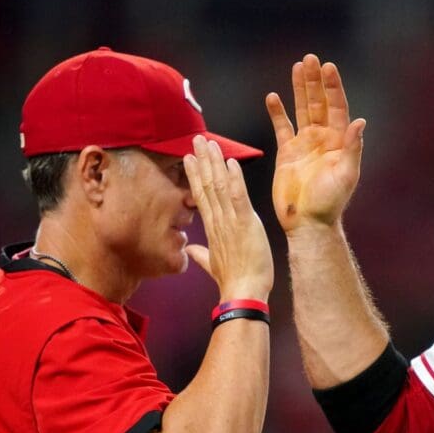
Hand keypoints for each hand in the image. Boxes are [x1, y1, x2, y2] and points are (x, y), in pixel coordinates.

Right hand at [183, 136, 273, 301]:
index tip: (190, 158)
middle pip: (206, 185)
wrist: (243, 293)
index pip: (200, 196)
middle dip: (202, 161)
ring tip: (210, 144)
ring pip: (219, 186)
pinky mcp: (244, 223)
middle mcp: (217, 220)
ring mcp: (229, 221)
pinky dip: (235, 179)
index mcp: (212, 228)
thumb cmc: (233, 280)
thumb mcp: (213, 264)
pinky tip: (231, 162)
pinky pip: (238, 196)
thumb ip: (201, 254)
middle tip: (197, 140)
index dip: (195, 175)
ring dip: (215, 163)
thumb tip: (189, 251)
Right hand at [266, 54, 366, 232]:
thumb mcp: (346, 175)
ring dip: (299, 89)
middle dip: (315, 81)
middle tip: (311, 58)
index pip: (337, 107)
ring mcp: (305, 144)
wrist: (307, 223)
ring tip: (298, 66)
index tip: (329, 67)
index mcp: (340, 141)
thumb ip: (353, 148)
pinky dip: (278, 113)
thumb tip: (360, 122)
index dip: (333, 87)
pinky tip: (273, 97)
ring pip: (302, 109)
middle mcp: (323, 139)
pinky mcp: (287, 153)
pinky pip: (282, 128)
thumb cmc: (330, 203)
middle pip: (319, 103)